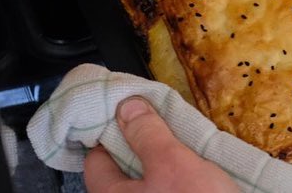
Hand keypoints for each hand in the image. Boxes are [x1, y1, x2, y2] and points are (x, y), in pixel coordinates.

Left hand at [84, 97, 235, 192]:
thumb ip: (148, 135)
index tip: (129, 112)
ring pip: (146, 186)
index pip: (96, 161)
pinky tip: (195, 176)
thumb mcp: (173, 164)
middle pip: (122, 175)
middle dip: (140, 149)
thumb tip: (126, 106)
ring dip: (161, 166)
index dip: (111, 133)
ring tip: (184, 147)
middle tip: (161, 126)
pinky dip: (175, 183)